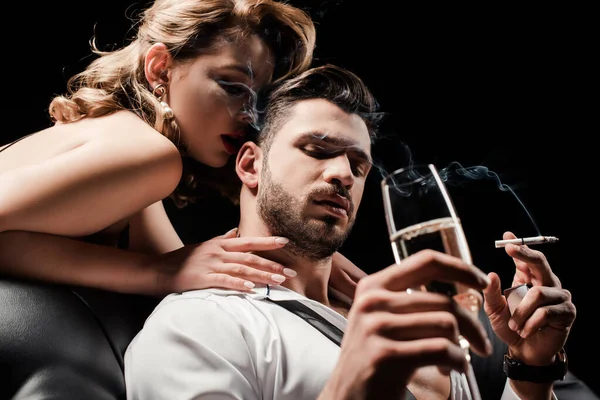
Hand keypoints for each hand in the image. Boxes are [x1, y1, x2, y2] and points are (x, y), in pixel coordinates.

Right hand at [152, 228, 295, 294]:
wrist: (157, 269)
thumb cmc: (183, 259)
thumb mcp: (204, 245)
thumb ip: (222, 239)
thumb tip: (236, 232)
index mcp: (220, 244)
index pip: (249, 241)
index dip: (268, 242)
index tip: (286, 242)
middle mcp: (218, 252)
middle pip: (250, 257)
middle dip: (272, 264)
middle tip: (290, 272)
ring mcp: (210, 264)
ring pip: (242, 268)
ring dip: (262, 275)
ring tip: (278, 281)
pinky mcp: (202, 278)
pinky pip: (224, 280)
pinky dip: (239, 283)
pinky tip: (251, 288)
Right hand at [320, 249, 491, 399]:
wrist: (346, 395)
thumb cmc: (371, 356)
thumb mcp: (379, 317)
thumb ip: (405, 298)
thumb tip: (455, 282)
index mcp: (373, 285)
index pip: (426, 261)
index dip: (461, 268)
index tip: (483, 282)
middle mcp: (372, 301)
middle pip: (443, 300)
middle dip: (473, 325)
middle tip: (481, 343)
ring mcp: (376, 327)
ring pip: (447, 324)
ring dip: (464, 347)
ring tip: (458, 361)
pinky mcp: (385, 355)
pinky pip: (441, 350)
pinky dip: (457, 361)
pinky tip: (453, 369)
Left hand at [483, 231, 574, 365]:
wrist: (524, 351)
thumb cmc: (510, 327)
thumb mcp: (494, 310)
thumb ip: (491, 293)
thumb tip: (491, 274)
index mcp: (527, 278)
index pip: (525, 257)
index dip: (519, 244)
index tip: (507, 236)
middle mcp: (545, 283)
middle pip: (540, 262)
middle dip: (525, 254)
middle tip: (511, 250)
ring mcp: (559, 296)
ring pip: (539, 293)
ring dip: (522, 312)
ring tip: (515, 325)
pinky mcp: (567, 312)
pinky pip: (546, 312)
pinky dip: (531, 323)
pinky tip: (525, 331)